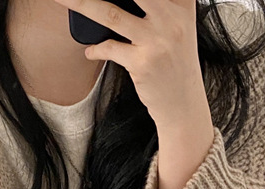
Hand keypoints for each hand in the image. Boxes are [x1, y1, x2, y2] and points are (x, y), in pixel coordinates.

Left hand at [52, 0, 207, 129]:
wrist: (183, 103)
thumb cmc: (175, 62)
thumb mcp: (177, 26)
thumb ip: (159, 6)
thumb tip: (116, 3)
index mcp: (181, 3)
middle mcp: (171, 17)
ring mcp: (156, 40)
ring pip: (110, 13)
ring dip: (81, 4)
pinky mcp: (143, 63)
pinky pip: (109, 48)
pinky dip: (96, 49)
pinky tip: (90, 51)